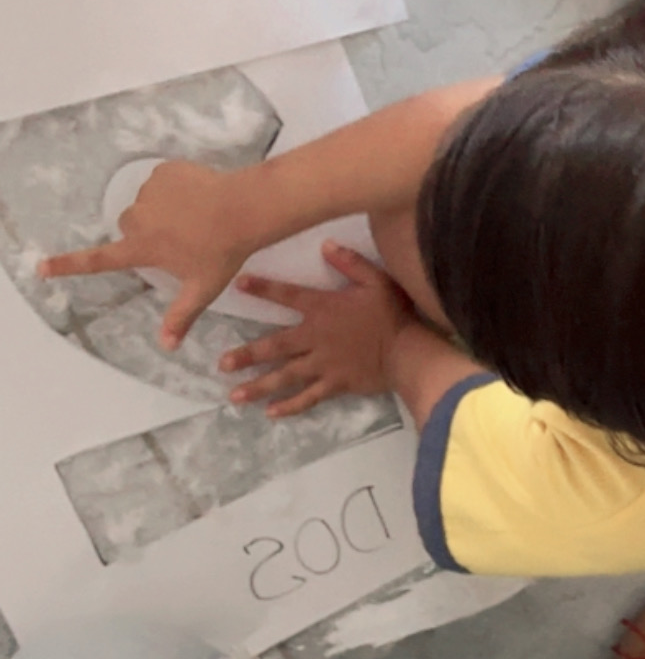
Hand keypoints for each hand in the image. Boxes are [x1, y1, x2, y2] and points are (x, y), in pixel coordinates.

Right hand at [39, 160, 254, 348]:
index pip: (97, 260)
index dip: (67, 265)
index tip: (41, 266)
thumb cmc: (222, 253)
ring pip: (147, 204)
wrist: (243, 209)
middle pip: (130, 228)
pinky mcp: (163, 171)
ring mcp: (148, 191)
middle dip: (146, 234)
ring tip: (194, 218)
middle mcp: (137, 219)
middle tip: (180, 241)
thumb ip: (180, 316)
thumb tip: (167, 347)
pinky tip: (197, 198)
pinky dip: (174, 190)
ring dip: (161, 210)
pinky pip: (161, 182)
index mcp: (141, 248)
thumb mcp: (201, 289)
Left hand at [219, 243, 413, 418]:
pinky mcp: (334, 385)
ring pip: (285, 376)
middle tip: (222, 364)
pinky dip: (290, 406)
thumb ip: (350, 262)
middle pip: (274, 346)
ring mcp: (322, 365)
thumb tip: (325, 245)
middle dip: (247, 355)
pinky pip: (308, 398)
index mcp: (322, 309)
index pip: (287, 296)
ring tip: (234, 396)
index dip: (262, 288)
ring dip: (258, 386)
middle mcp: (315, 338)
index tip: (238, 285)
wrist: (408, 352)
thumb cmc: (393, 314)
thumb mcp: (376, 280)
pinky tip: (271, 413)